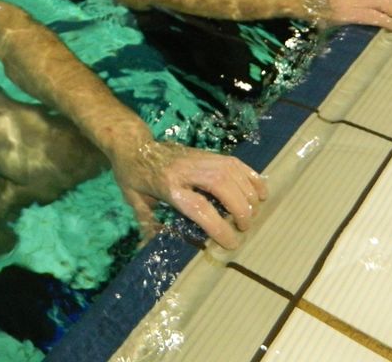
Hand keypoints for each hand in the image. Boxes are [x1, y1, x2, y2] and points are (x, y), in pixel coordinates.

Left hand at [110, 139, 267, 249]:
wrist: (132, 144)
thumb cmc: (132, 174)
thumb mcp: (133, 200)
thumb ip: (146, 222)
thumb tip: (149, 248)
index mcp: (167, 186)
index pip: (199, 207)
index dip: (218, 227)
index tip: (231, 243)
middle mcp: (186, 170)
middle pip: (222, 186)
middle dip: (240, 209)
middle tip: (244, 228)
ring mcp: (199, 158)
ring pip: (232, 173)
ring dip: (248, 194)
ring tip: (251, 214)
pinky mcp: (207, 153)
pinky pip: (235, 162)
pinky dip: (251, 177)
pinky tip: (259, 193)